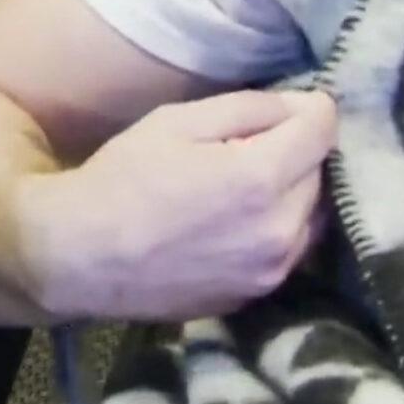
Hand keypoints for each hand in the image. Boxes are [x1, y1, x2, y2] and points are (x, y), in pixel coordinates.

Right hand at [13, 90, 336, 321]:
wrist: (79, 258)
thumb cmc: (122, 179)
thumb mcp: (177, 122)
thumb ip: (250, 107)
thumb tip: (302, 108)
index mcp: (260, 179)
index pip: (324, 128)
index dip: (309, 108)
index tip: (285, 106)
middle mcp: (280, 231)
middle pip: (320, 173)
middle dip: (296, 152)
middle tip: (250, 145)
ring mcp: (270, 272)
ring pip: (311, 216)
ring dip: (291, 194)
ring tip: (242, 186)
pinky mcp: (255, 296)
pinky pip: (287, 251)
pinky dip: (275, 230)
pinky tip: (231, 222)